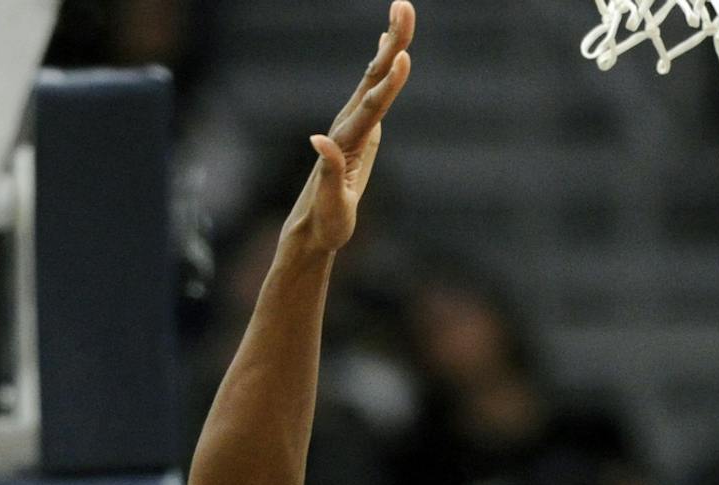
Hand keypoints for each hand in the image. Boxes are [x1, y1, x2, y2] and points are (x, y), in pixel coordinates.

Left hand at [284, 2, 414, 254]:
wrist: (313, 228)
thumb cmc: (325, 222)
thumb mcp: (329, 203)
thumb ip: (326, 171)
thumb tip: (317, 138)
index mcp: (347, 141)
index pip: (372, 105)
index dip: (389, 82)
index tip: (404, 56)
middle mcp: (348, 125)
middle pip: (373, 76)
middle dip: (392, 41)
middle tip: (405, 5)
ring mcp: (353, 124)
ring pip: (374, 76)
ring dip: (390, 43)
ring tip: (402, 10)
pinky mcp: (360, 129)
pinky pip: (373, 89)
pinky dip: (382, 64)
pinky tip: (386, 47)